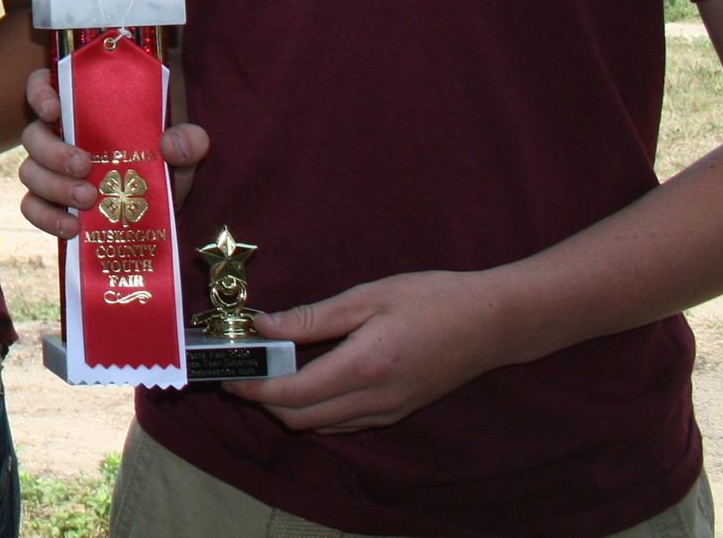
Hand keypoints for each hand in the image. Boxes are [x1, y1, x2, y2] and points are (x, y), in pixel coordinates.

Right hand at [15, 65, 209, 238]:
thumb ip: (188, 139)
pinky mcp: (52, 205)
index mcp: (83, 109)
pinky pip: (32, 208)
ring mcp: (51, 172)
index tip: (54, 109)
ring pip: (30, 172)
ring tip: (88, 200)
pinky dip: (47, 218)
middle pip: (33, 135)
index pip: (44, 86)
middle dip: (54, 152)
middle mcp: (59, 137)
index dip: (39, 92)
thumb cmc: (167, 164)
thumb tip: (171, 143)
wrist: (166, 209)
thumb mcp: (184, 148)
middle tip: (84, 166)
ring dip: (54, 187)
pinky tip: (73, 228)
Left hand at [232, 269, 510, 432]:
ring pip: (321, 426)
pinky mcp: (398, 412)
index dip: (254, 389)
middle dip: (264, 401)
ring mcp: (389, 412)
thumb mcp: (368, 297)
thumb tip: (264, 326)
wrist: (493, 324)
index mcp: (364, 367)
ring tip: (270, 372)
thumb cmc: (432, 299)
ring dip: (289, 408)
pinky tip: (309, 379)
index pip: (293, 395)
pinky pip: (344, 423)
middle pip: (301, 419)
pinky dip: (316, 410)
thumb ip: (314, 317)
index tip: (230, 373)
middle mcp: (375, 400)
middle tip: (244, 371)